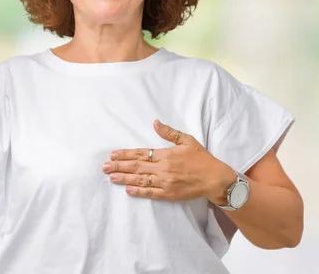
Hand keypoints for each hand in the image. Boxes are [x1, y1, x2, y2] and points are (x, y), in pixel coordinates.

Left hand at [103, 120, 235, 202]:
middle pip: (136, 167)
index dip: (125, 154)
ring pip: (140, 180)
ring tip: (111, 177)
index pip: (140, 153)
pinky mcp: (168, 194)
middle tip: (104, 166)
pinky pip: (149, 193)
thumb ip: (170, 133)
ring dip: (124, 178)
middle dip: (118, 166)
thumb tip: (155, 122)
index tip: (112, 154)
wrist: (214, 178)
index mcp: (166, 154)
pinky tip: (127, 189)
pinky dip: (138, 191)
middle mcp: (163, 169)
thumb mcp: (187, 140)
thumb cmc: (201, 158)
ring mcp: (165, 183)